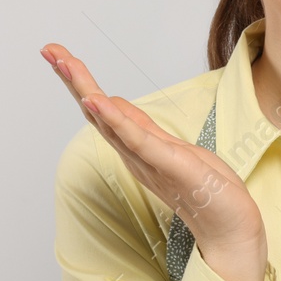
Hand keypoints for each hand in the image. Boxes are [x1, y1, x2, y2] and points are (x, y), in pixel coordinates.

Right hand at [41, 43, 269, 280]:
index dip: (83, 82)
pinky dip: (116, 120)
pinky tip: (97, 101)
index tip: (60, 55)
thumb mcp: (174, 149)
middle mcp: (136, 154)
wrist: (231, 231)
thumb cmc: (209, 193)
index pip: (105, 109)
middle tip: (49, 50)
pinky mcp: (168, 164)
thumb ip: (143, 129)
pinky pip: (136, 140)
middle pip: (97, 111)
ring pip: (110, 120)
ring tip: (65, 63)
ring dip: (87, 89)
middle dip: (73, 79)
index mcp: (139, 148)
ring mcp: (149, 160)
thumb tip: (115, 104)